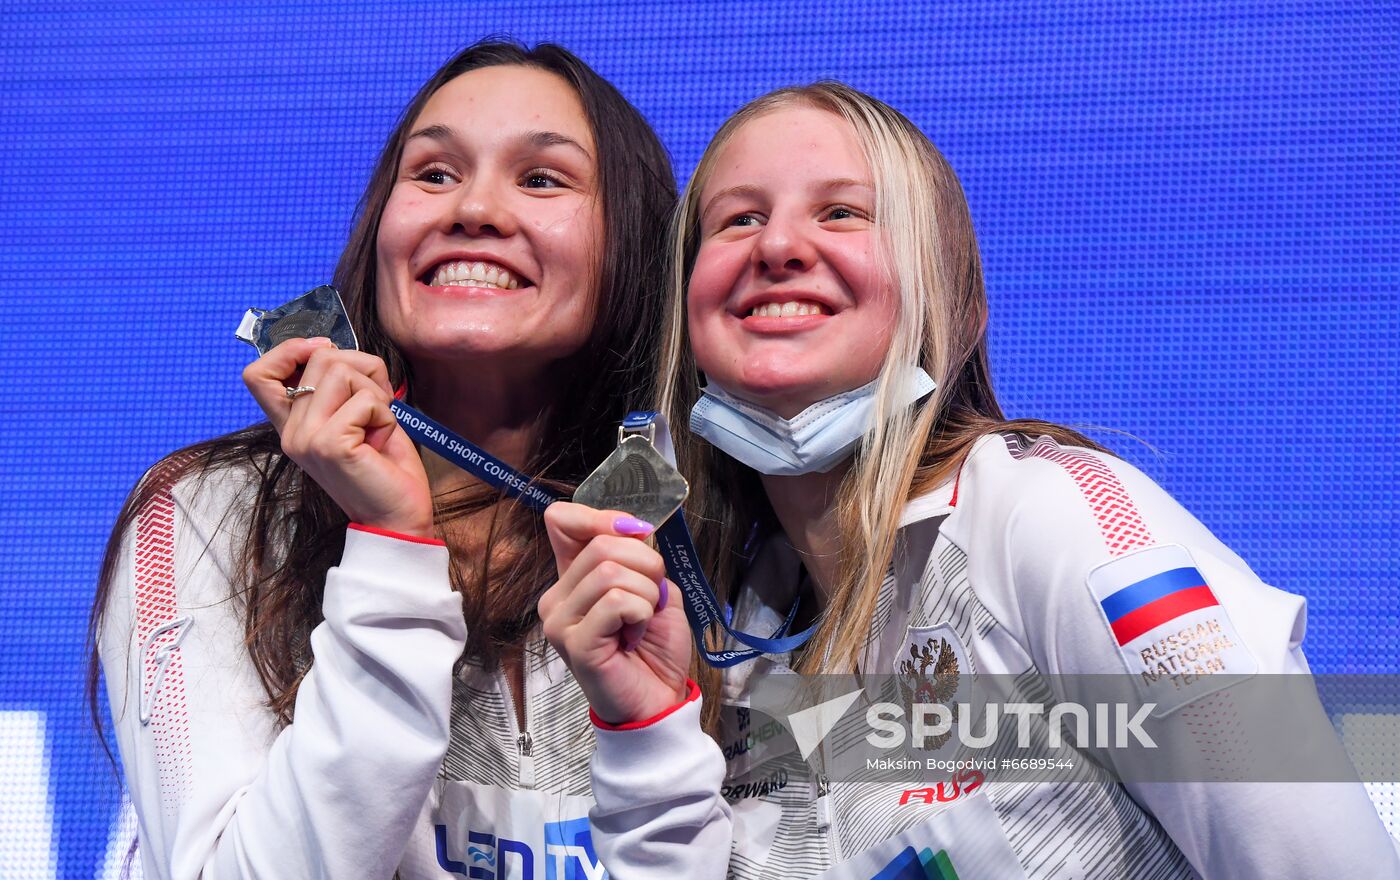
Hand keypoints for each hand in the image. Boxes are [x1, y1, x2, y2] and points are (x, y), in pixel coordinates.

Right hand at [243, 338, 432, 537]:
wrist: (398, 516)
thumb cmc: (384, 465)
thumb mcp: (355, 414)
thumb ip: (337, 384)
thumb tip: (328, 346)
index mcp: (291, 425)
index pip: (257, 374)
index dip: (290, 350)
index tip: (325, 351)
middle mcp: (291, 433)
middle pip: (320, 359)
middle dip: (363, 370)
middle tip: (376, 406)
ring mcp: (306, 439)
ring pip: (342, 371)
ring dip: (375, 393)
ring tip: (377, 425)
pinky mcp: (330, 445)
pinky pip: (366, 399)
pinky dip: (385, 414)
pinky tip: (381, 440)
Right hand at [540, 502, 691, 724]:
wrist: (658, 700)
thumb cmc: (653, 648)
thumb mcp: (651, 587)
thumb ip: (637, 556)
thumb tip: (633, 529)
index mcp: (571, 579)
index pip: (561, 520)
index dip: (605, 518)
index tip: (638, 536)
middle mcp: (556, 597)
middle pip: (600, 543)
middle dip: (646, 562)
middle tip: (653, 596)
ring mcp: (560, 622)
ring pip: (610, 571)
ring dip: (646, 592)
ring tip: (643, 620)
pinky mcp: (574, 644)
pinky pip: (617, 602)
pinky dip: (641, 613)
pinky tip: (635, 636)